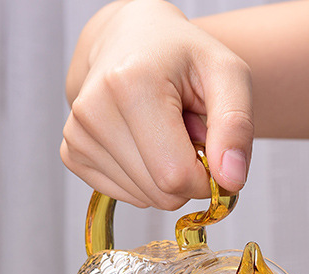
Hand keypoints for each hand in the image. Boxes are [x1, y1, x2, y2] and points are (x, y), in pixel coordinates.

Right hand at [61, 0, 252, 208]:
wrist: (130, 39)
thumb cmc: (182, 56)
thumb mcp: (226, 74)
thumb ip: (236, 126)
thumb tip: (230, 181)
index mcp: (130, 84)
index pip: (177, 175)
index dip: (207, 177)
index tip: (212, 148)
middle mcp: (94, 111)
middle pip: (161, 193)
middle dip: (186, 174)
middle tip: (185, 131)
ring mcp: (77, 135)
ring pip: (145, 199)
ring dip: (165, 174)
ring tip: (162, 131)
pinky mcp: (72, 154)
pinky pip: (126, 197)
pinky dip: (144, 179)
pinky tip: (142, 141)